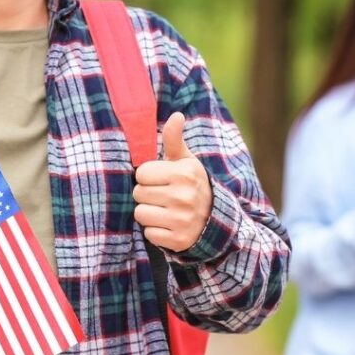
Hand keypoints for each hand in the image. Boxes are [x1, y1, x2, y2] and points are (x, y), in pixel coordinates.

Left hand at [132, 112, 212, 251]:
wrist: (215, 219)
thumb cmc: (192, 185)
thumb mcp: (186, 161)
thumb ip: (174, 139)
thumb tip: (176, 115)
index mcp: (184, 173)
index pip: (142, 173)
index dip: (149, 177)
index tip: (162, 180)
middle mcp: (184, 196)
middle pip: (138, 194)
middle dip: (147, 194)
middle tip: (164, 196)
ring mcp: (182, 220)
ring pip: (140, 214)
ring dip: (149, 213)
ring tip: (165, 210)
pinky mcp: (178, 240)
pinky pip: (149, 234)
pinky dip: (156, 231)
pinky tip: (169, 225)